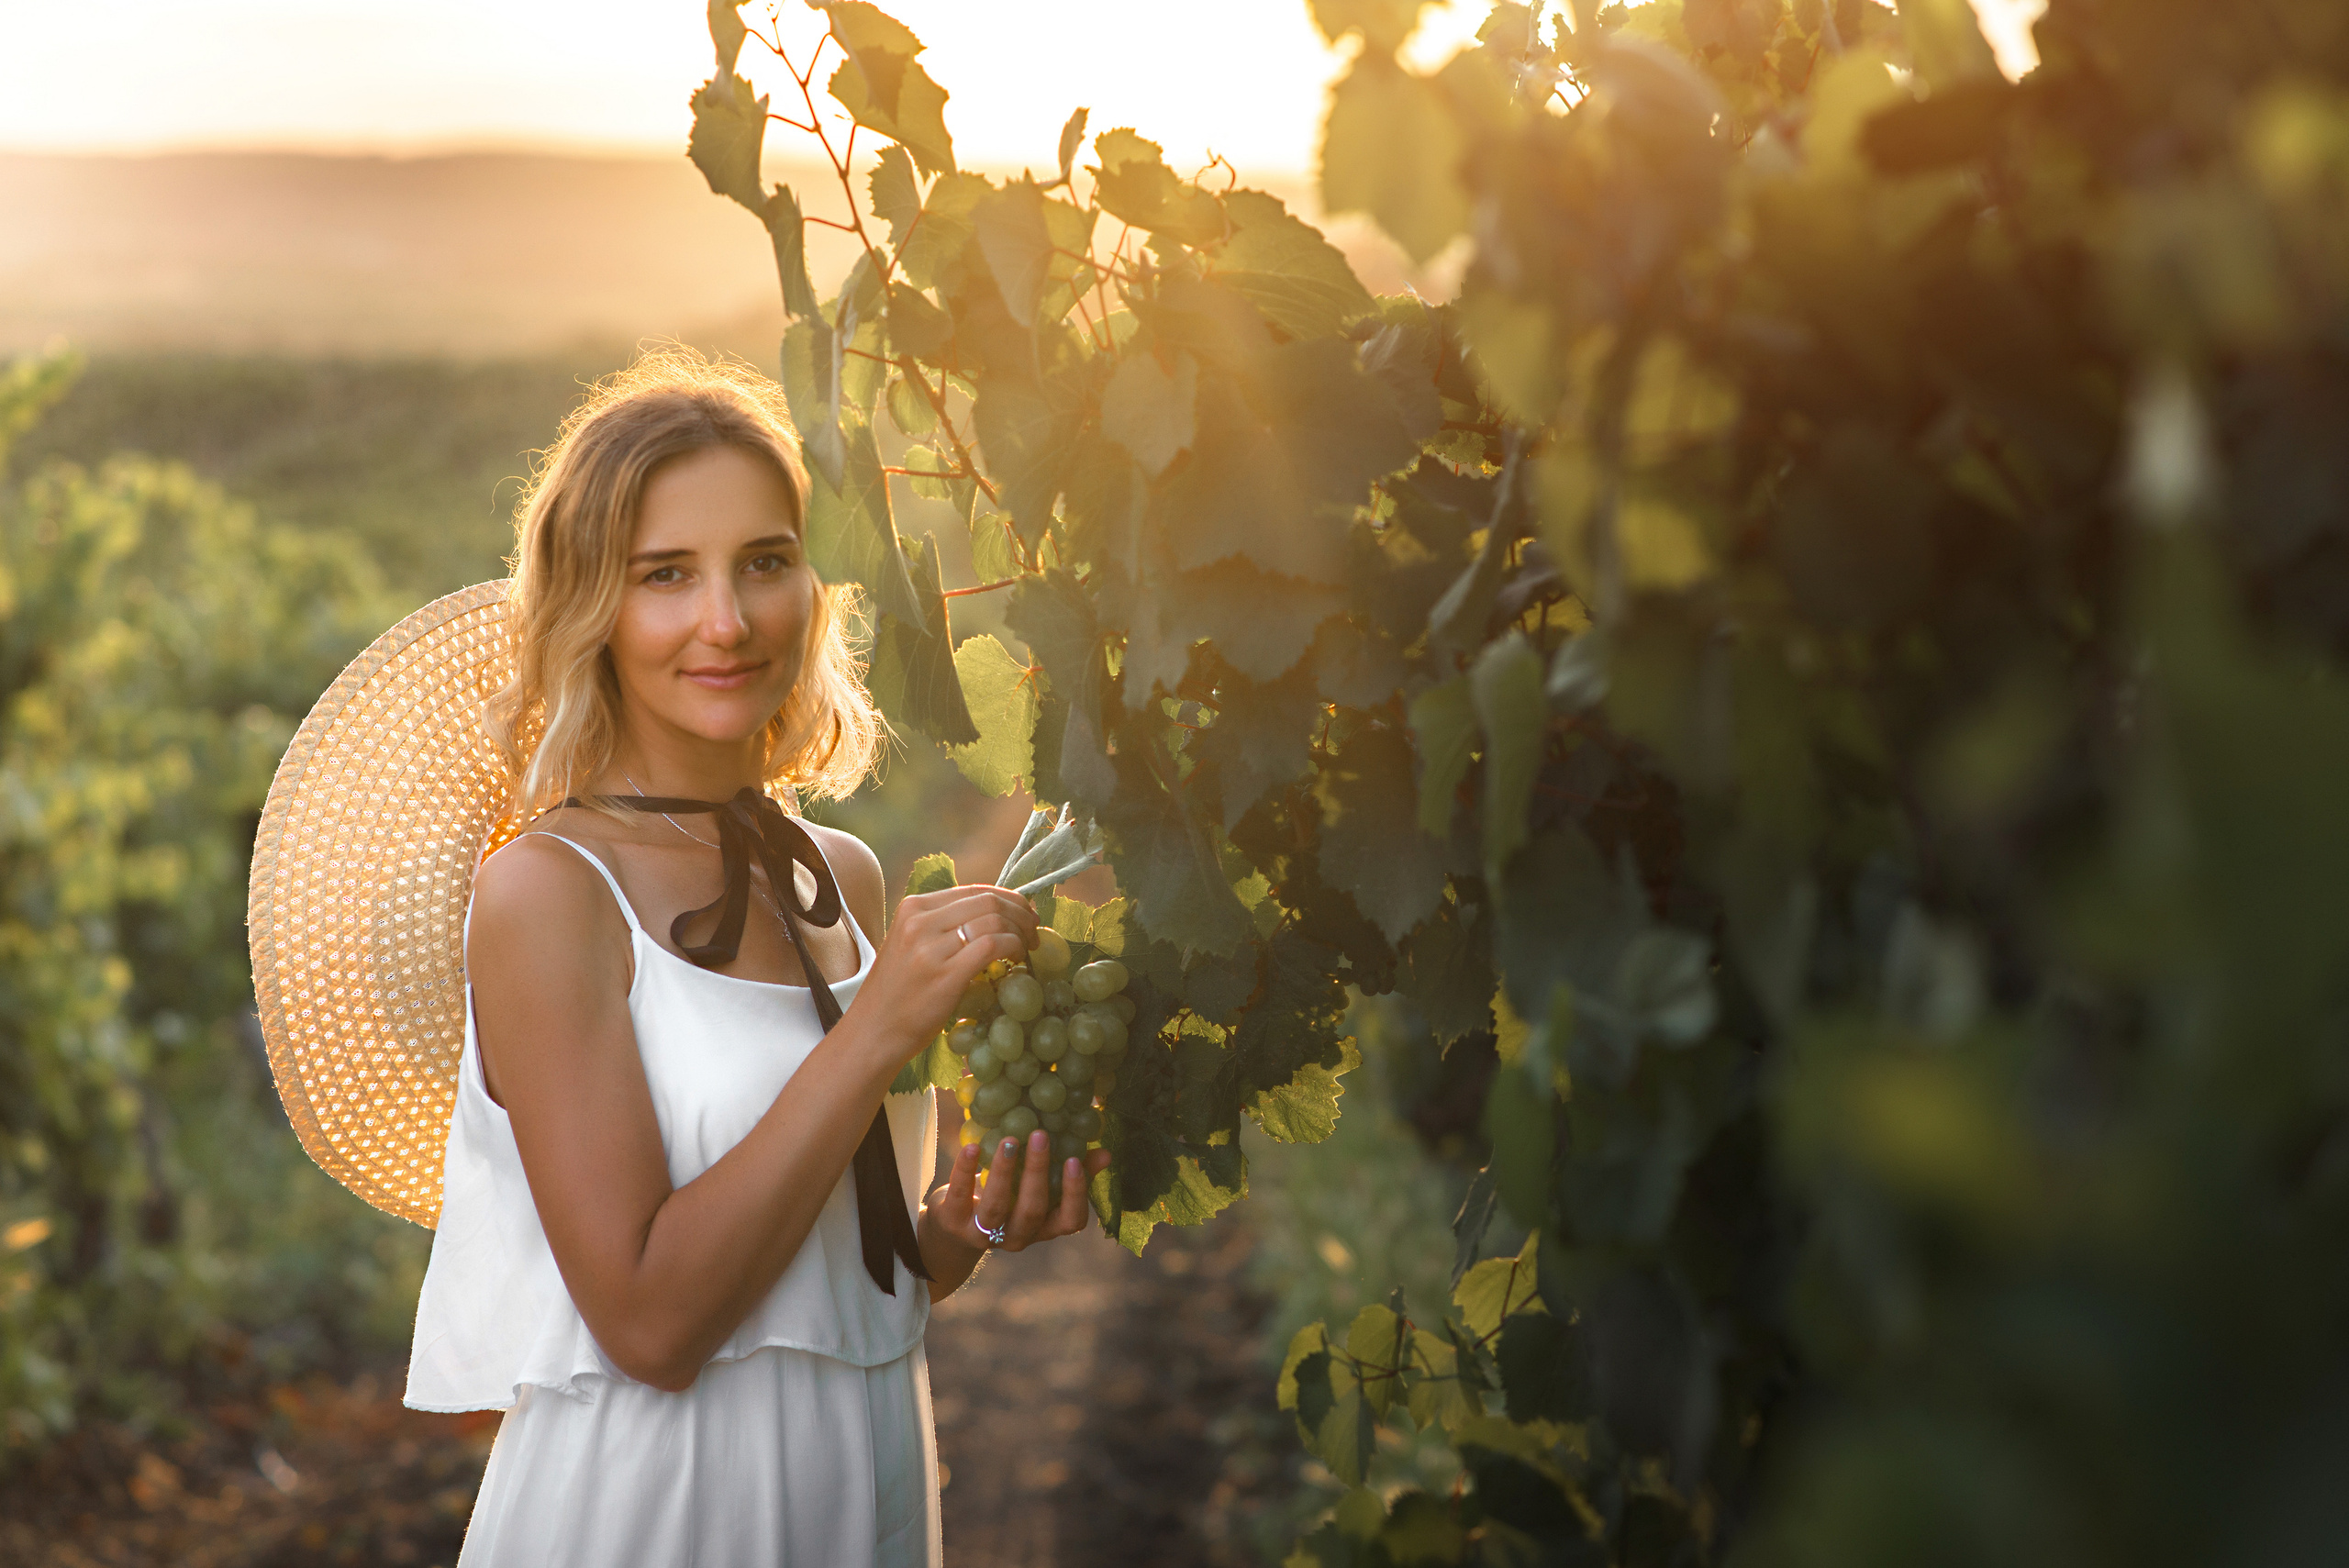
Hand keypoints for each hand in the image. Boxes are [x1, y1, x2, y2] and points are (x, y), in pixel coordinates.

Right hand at [847, 883, 1037, 1058]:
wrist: (873, 1032)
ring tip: (1028, 947)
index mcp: (912, 908)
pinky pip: (993, 946)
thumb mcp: (909, 946)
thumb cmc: (896, 994)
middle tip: (1034, 930)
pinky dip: (1014, 948)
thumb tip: (992, 916)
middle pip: (988, 901)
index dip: (1007, 898)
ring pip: (994, 920)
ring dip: (1021, 932)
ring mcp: (931, 947)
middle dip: (1020, 913)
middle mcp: (919, 921)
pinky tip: (1017, 959)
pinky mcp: (945, 974)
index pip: (972, 890)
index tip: (1024, 913)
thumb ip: (941, 927)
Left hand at [923, 1130, 1111, 1260]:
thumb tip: (1105, 1152)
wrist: (954, 1228)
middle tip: (1040, 1136)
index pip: (1070, 1221)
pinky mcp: (953, 1223)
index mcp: (1044, 1228)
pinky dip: (965, 1171)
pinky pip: (960, 1196)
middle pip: (1032, 1210)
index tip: (1074, 1160)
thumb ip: (1071, 1171)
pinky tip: (972, 1147)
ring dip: (1004, 1171)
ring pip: (997, 1207)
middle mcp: (1017, 1236)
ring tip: (1009, 1140)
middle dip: (1037, 1173)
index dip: (1074, 1194)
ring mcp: (984, 1234)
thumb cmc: (1008, 1199)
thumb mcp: (1037, 1188)